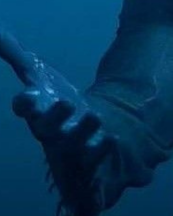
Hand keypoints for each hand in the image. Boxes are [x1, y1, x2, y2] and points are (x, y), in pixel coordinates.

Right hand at [0, 27, 116, 215]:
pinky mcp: (90, 161)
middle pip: (48, 128)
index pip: (25, 107)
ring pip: (74, 145)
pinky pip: (94, 161)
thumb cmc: (53, 101)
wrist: (82, 133)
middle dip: (55, 117)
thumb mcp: (38, 74)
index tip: (26, 97)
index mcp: (37, 110)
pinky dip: (101, 153)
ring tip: (95, 115)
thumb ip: (17, 54)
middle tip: (67, 102)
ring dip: (83, 132)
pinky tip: (112, 139)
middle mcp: (51, 131)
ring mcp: (71, 147)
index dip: (25, 103)